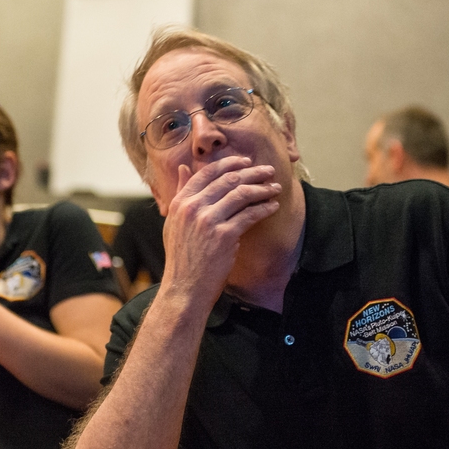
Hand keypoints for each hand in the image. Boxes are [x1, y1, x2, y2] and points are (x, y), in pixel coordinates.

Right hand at [162, 156, 281, 301]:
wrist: (184, 287)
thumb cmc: (181, 256)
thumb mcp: (174, 221)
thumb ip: (180, 193)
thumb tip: (185, 168)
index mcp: (180, 202)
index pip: (207, 173)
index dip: (229, 163)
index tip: (245, 161)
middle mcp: (193, 208)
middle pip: (228, 180)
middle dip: (252, 172)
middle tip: (268, 171)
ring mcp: (208, 221)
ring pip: (241, 194)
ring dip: (262, 188)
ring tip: (275, 187)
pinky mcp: (224, 236)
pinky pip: (249, 215)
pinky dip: (264, 208)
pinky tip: (273, 206)